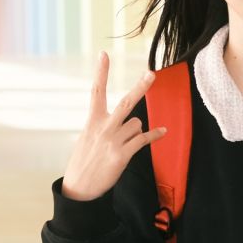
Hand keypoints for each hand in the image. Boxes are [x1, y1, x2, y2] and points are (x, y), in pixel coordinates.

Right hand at [60, 51, 165, 202]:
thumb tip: (130, 123)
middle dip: (140, 87)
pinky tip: (163, 131)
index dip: (101, 72)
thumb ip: (103, 126)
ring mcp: (113, 141)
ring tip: (123, 144)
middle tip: (151, 74)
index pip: (96, 91)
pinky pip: (143, 139)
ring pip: (137, 123)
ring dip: (135, 131)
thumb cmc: (83, 163)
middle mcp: (103, 127)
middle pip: (126, 102)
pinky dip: (154, 135)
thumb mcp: (87, 139)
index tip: (104, 54)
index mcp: (92, 121)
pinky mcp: (122, 155)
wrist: (79, 188)